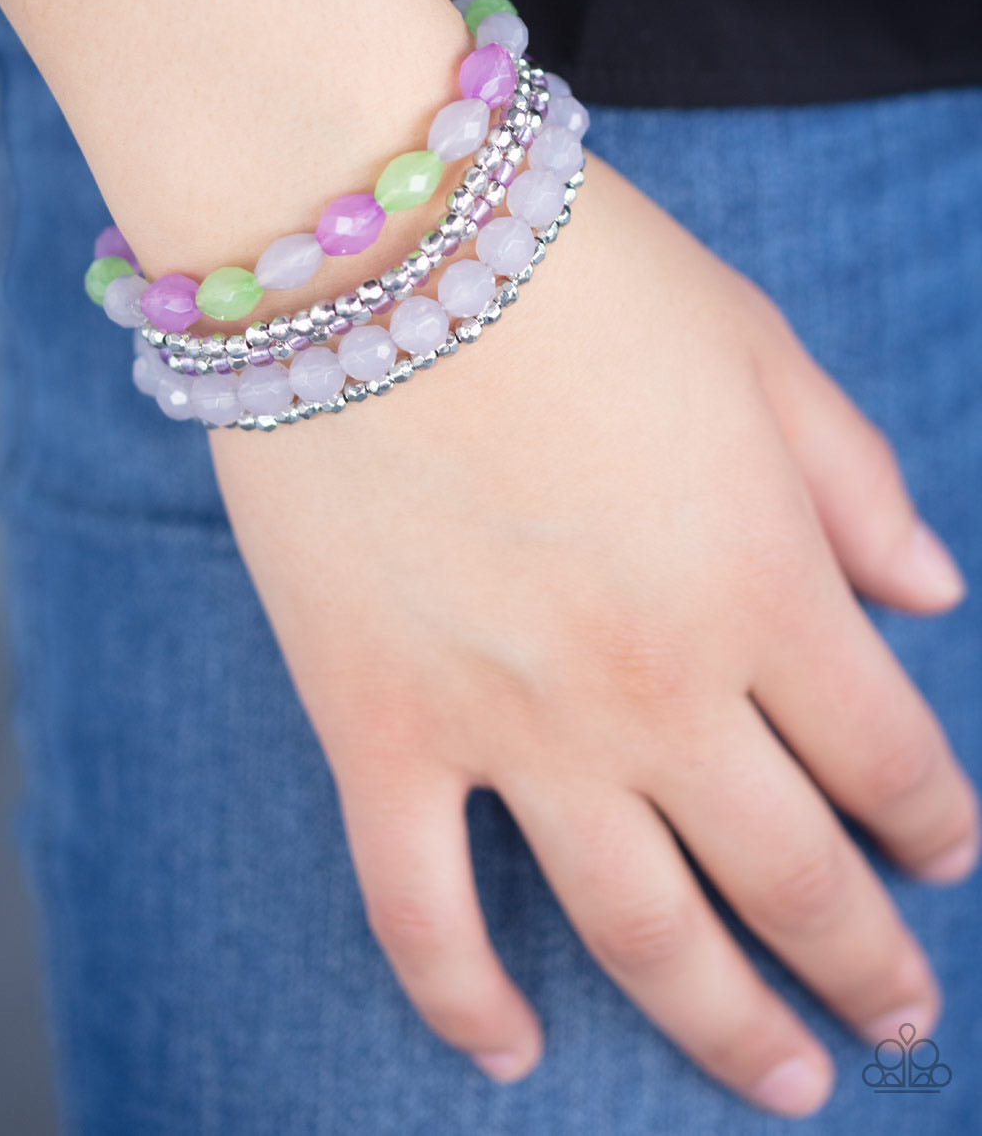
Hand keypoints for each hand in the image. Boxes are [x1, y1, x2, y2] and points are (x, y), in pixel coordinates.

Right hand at [210, 151, 977, 1117]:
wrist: (368, 240)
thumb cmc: (576, 273)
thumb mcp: (758, 347)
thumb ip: (855, 480)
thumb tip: (935, 592)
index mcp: (765, 583)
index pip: (888, 757)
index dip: (935, 822)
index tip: (949, 854)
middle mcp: (656, 685)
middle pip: (789, 874)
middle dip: (863, 960)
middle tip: (898, 1015)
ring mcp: (509, 724)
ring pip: (639, 933)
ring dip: (725, 1027)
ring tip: (785, 1085)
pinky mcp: (377, 725)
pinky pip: (421, 911)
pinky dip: (463, 1000)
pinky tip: (512, 1054)